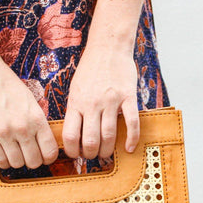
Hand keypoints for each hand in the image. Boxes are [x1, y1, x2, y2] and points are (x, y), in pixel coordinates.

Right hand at [0, 54, 58, 169]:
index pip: (50, 151)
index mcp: (37, 118)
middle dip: (33, 161)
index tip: (44, 157)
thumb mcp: (31, 102)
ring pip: (17, 163)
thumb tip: (45, 145)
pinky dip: (3, 160)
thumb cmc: (8, 86)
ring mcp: (3, 133)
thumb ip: (38, 123)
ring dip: (17, 161)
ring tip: (14, 152)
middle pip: (34, 161)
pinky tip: (3, 152)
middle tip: (28, 155)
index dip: (48, 158)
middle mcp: (22, 128)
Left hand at [62, 45, 140, 160]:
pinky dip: (131, 138)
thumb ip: (75, 110)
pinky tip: (129, 147)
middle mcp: (92, 103)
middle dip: (91, 154)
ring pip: (109, 135)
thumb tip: (73, 134)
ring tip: (106, 154)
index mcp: (76, 102)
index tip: (77, 154)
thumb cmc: (90, 69)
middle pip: (90, 140)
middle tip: (93, 155)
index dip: (73, 150)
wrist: (108, 47)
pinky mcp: (128, 96)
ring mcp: (111, 100)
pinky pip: (132, 122)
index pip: (70, 135)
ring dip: (107, 150)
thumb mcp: (74, 89)